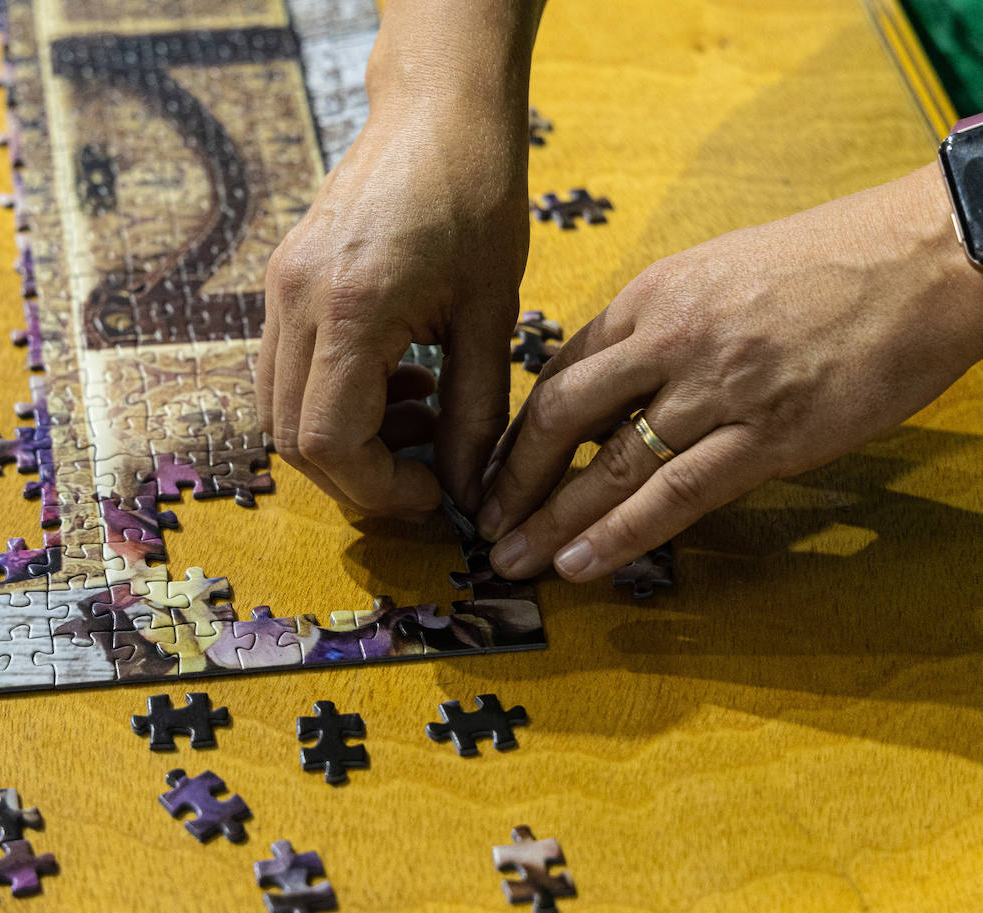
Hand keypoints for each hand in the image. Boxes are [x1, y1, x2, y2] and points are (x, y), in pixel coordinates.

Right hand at [258, 0, 542, 515]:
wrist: (436, 111)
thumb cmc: (476, 195)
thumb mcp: (491, 312)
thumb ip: (475, 412)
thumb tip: (468, 490)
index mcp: (352, 309)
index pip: (329, 440)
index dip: (378, 489)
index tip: (434, 495)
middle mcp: (296, 302)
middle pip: (292, 437)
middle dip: (358, 476)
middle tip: (426, 476)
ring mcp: (279, 290)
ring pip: (279, 409)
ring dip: (343, 441)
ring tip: (418, 422)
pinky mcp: (282, 282)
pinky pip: (285, 370)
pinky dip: (331, 399)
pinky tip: (395, 382)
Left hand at [477, 165, 982, 579]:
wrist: (924, 256)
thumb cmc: (826, 262)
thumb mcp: (717, 272)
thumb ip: (659, 326)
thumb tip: (614, 383)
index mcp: (651, 297)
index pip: (560, 371)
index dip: (521, 429)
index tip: (497, 468)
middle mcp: (669, 340)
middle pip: (561, 416)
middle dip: (512, 478)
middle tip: (481, 522)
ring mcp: (717, 389)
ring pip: (609, 464)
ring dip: (551, 519)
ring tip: (511, 558)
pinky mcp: (769, 435)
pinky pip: (675, 495)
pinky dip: (621, 535)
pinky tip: (581, 563)